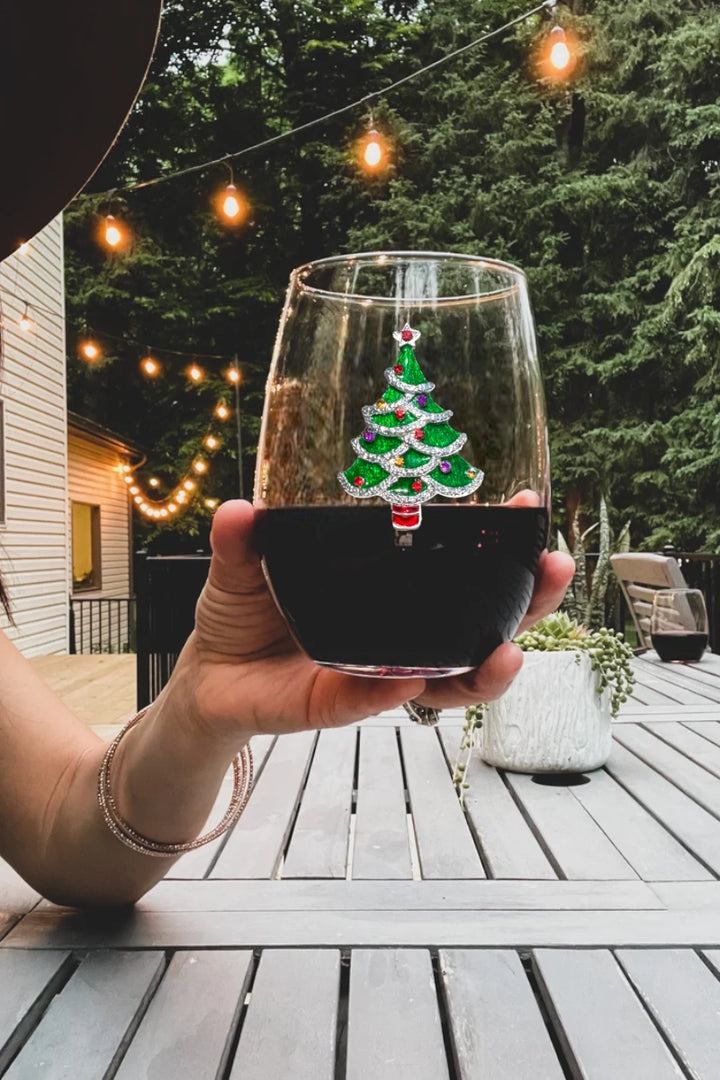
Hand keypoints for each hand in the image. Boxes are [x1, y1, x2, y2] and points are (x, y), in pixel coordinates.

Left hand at [171, 500, 573, 739]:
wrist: (209, 678)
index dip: (501, 551)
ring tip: (509, 653)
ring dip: (484, 671)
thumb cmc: (244, 617)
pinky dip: (394, 694)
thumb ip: (243, 540)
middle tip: (553, 571)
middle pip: (481, 629)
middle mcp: (398, 638)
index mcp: (391, 596)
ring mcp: (375, 677)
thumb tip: (241, 508)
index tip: (530, 511)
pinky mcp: (336, 707)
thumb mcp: (243, 567)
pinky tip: (412, 680)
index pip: (460, 576)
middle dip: (527, 604)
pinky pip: (372, 704)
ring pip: (448, 683)